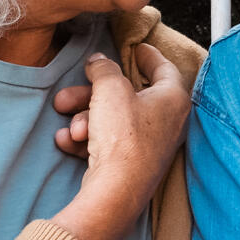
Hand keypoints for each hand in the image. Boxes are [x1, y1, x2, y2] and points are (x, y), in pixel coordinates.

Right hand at [50, 44, 189, 239]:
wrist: (116, 192)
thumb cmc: (123, 138)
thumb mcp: (110, 90)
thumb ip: (104, 69)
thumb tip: (99, 62)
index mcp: (173, 99)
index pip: (164, 68)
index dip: (149, 55)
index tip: (137, 47)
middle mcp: (167, 122)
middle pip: (125, 98)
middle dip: (91, 96)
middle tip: (66, 97)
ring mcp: (151, 145)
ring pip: (111, 122)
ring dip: (85, 121)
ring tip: (72, 128)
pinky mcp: (133, 165)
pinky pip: (107, 145)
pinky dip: (87, 141)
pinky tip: (69, 142)